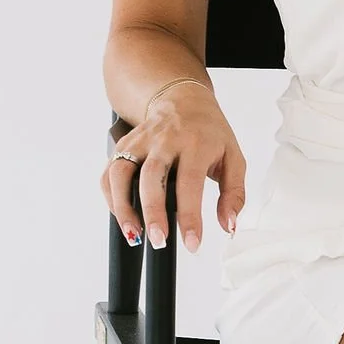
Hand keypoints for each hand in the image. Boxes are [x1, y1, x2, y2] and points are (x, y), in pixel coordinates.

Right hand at [105, 79, 247, 251]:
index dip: (190, 216)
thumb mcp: (233, 158)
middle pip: (152, 177)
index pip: (191, 183)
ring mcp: (140, 141)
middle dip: (152, 212)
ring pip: (121, 173)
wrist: (183, 100)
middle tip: (158, 241)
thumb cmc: (209, 133)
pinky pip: (109, 173)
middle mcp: (165, 140)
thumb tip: (228, 225)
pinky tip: (122, 216)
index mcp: (196, 143)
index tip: (193, 243)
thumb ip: (234, 194)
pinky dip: (111, 198)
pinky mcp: (123, 145)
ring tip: (133, 235)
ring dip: (123, 206)